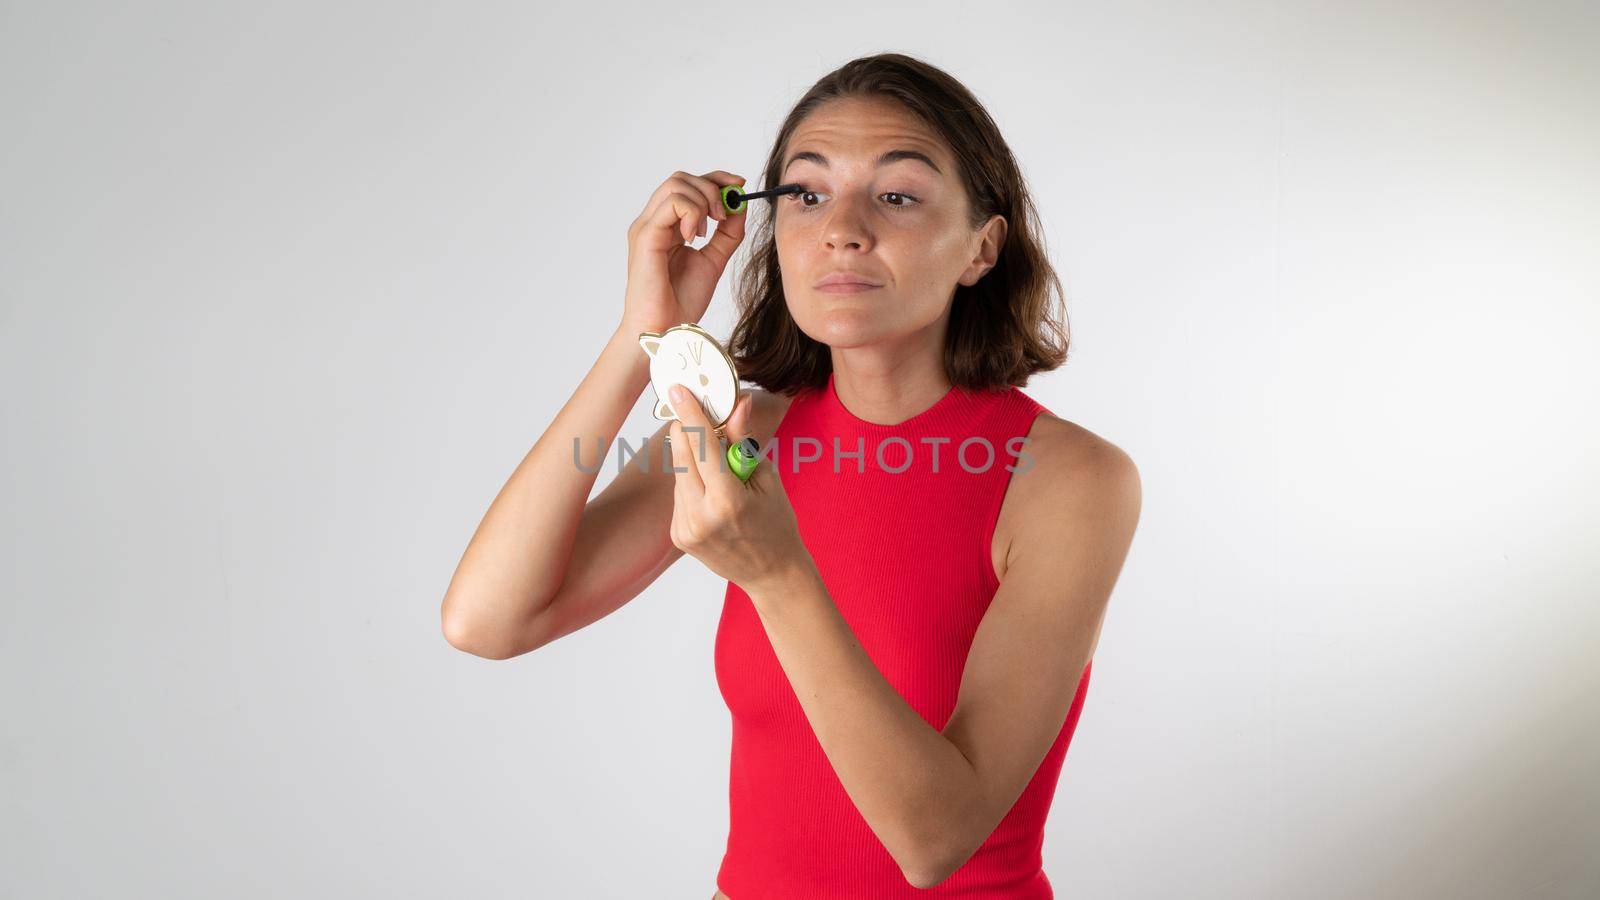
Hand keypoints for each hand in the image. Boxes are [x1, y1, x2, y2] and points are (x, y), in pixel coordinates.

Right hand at [622, 170, 748, 334]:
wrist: (665, 329)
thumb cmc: (681, 301)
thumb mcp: (714, 260)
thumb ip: (726, 234)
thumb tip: (739, 205)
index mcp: (666, 226)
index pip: (688, 186)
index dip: (716, 179)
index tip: (739, 187)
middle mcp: (653, 222)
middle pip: (681, 179)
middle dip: (712, 188)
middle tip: (723, 217)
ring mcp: (646, 226)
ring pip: (676, 184)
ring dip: (702, 201)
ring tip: (706, 232)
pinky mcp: (646, 236)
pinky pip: (672, 203)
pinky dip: (691, 212)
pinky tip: (694, 238)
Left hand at [665, 383, 810, 590]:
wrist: (772, 574)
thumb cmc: (777, 524)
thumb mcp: (767, 479)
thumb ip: (744, 441)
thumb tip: (737, 405)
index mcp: (728, 500)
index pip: (703, 446)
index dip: (690, 414)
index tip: (678, 390)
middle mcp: (701, 516)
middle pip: (682, 456)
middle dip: (685, 430)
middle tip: (689, 408)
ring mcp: (686, 529)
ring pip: (679, 475)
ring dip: (691, 459)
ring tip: (717, 465)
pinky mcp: (679, 536)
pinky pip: (679, 495)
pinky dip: (691, 483)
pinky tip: (711, 490)